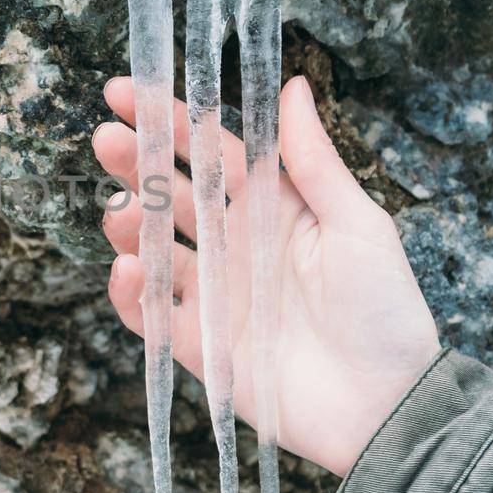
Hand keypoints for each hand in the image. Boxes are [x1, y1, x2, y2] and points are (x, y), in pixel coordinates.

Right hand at [93, 75, 439, 476]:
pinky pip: (149, 316)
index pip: (212, 153)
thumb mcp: (359, 224)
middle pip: (172, 194)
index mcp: (273, 208)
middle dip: (135, 164)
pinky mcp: (198, 346)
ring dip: (129, 224)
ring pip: (153, 248)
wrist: (388, 408)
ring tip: (119, 209)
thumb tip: (290, 85)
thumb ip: (314, 161)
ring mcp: (213, 296)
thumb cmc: (386, 312)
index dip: (171, 121)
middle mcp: (236, 246)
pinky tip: (128, 269)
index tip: (127, 90)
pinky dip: (130, 294)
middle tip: (105, 139)